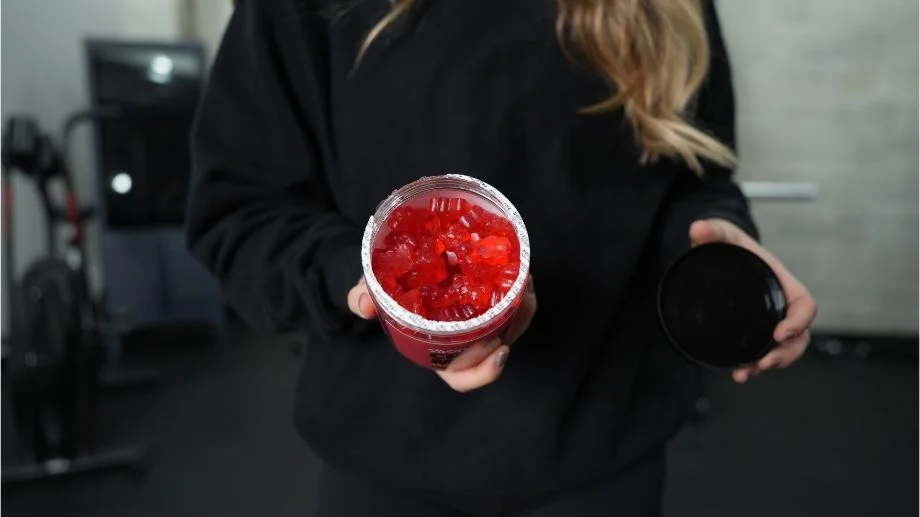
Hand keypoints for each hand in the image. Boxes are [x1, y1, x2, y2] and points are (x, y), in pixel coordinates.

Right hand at [348, 277, 536, 391]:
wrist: (401, 257)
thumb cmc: (389, 284)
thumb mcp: (375, 287)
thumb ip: (364, 296)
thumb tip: (362, 305)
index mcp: (438, 349)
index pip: (462, 376)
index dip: (482, 372)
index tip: (499, 351)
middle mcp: (464, 338)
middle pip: (498, 348)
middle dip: (514, 328)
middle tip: (521, 305)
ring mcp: (481, 319)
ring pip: (512, 324)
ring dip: (523, 308)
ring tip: (525, 283)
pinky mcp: (492, 296)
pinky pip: (515, 302)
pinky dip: (522, 290)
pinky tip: (521, 271)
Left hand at [689, 219, 816, 383]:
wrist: (719, 255)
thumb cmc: (729, 243)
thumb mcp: (722, 234)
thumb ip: (713, 230)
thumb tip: (697, 228)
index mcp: (782, 283)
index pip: (805, 304)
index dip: (800, 321)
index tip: (780, 333)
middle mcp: (780, 305)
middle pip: (799, 336)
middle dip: (786, 354)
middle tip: (764, 363)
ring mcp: (769, 320)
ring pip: (783, 350)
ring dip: (771, 364)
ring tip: (747, 373)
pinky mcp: (753, 331)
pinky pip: (763, 353)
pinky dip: (754, 366)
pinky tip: (739, 374)